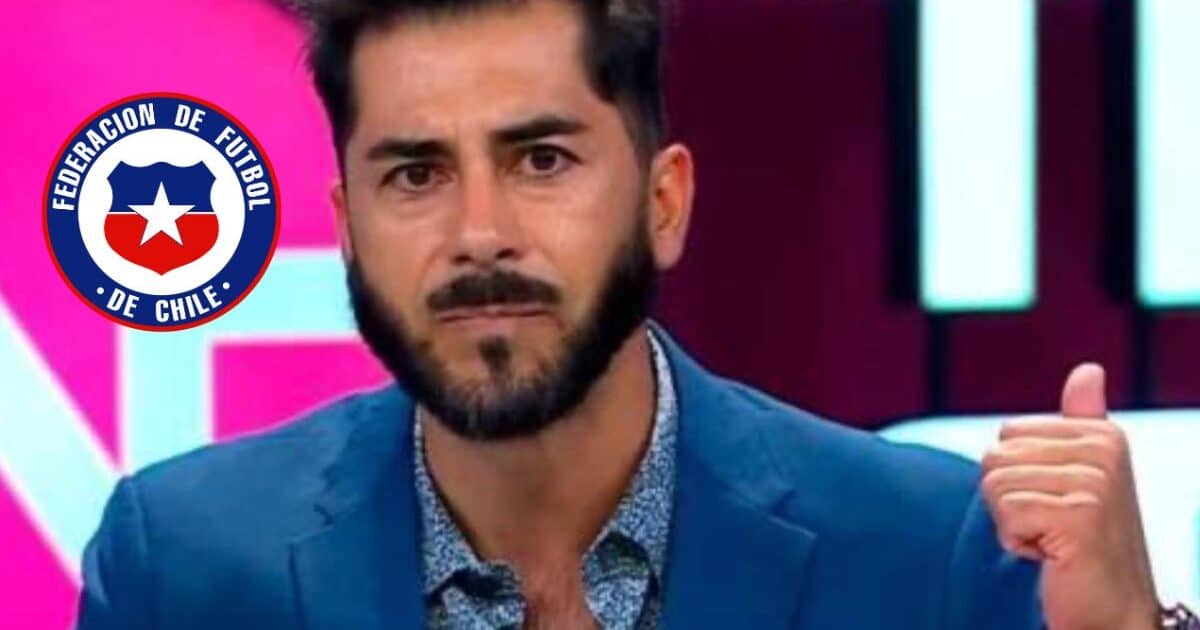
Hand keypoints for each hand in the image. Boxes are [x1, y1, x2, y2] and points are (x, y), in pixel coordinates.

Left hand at [981, 364, 1159, 629]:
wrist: (1111, 610)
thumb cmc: (1086, 544)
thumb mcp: (1082, 476)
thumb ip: (1080, 422)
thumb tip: (1088, 368)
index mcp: (1101, 434)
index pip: (1006, 434)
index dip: (1016, 477)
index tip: (1054, 505)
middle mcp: (1104, 451)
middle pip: (995, 456)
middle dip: (1008, 500)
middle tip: (1050, 527)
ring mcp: (1095, 482)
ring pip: (995, 484)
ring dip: (1011, 522)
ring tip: (1050, 540)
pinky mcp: (1080, 514)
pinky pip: (1005, 511)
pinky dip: (1015, 541)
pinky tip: (1049, 554)